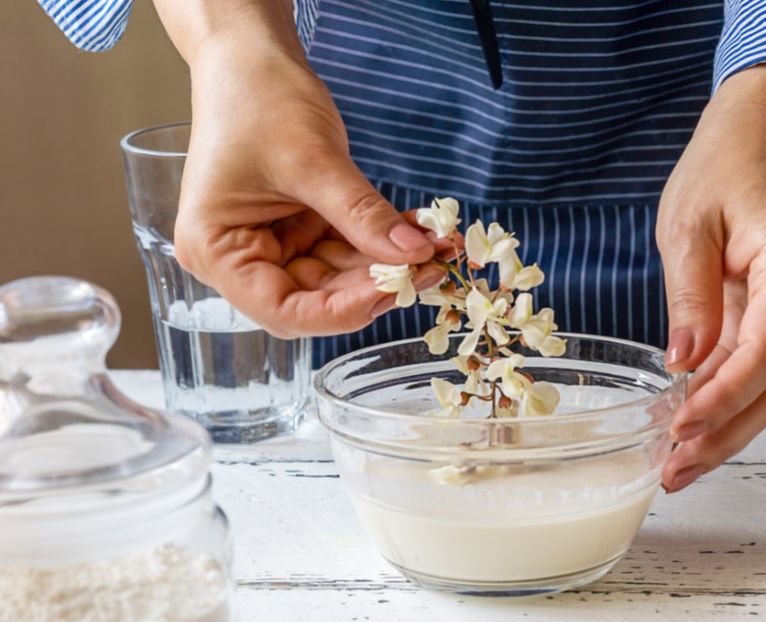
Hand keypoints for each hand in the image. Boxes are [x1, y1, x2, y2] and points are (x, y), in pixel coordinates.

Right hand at [158, 1, 443, 337]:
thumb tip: (414, 255)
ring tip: (440, 248)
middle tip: (431, 268)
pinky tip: (424, 233)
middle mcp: (240, 258)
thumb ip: (362, 215)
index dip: (342, 311)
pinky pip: (348, 248)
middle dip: (377, 285)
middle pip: (316, 298)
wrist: (253, 57)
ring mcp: (273, 244)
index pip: (284, 311)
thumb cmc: (258, 98)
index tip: (395, 292)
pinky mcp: (301, 229)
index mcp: (216, 251)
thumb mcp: (313, 161)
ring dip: (390, 264)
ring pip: (340, 276)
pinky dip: (384, 242)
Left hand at [657, 61, 765, 491]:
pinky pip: (765, 372)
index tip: (680, 425)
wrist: (762, 144)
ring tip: (678, 466)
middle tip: (675, 471)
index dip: (725, 396)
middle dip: (726, 434)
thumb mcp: (688, 224)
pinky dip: (730, 404)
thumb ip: (689, 293)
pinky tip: (693, 430)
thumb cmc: (725, 169)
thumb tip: (683, 362)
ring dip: (729, 431)